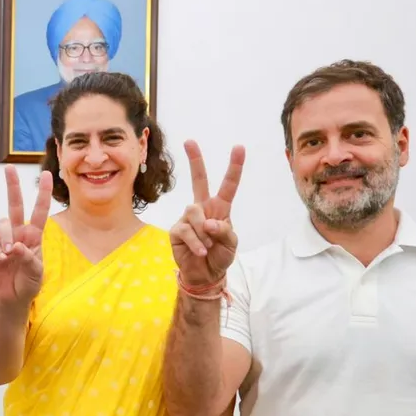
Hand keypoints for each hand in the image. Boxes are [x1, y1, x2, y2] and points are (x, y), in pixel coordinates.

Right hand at [0, 166, 51, 306]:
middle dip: (12, 186)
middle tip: (9, 168)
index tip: (48, 175)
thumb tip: (15, 245)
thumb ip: (29, 258)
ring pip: (2, 224)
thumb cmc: (29, 284)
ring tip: (9, 253)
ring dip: (5, 236)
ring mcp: (4, 241)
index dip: (43, 193)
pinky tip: (2, 259)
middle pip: (15, 205)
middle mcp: (19, 234)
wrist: (13, 299)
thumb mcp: (36, 273)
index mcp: (34, 236)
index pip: (40, 211)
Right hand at [170, 141, 244, 286]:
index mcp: (220, 208)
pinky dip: (196, 242)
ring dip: (204, 232)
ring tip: (208, 247)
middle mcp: (203, 208)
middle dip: (195, 160)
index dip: (234, 167)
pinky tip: (200, 251)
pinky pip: (186, 230)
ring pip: (194, 212)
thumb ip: (225, 231)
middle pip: (199, 180)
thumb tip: (209, 223)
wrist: (204, 274)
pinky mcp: (176, 230)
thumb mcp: (231, 244)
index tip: (239, 147)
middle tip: (190, 141)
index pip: (228, 185)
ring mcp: (188, 218)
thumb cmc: (220, 256)